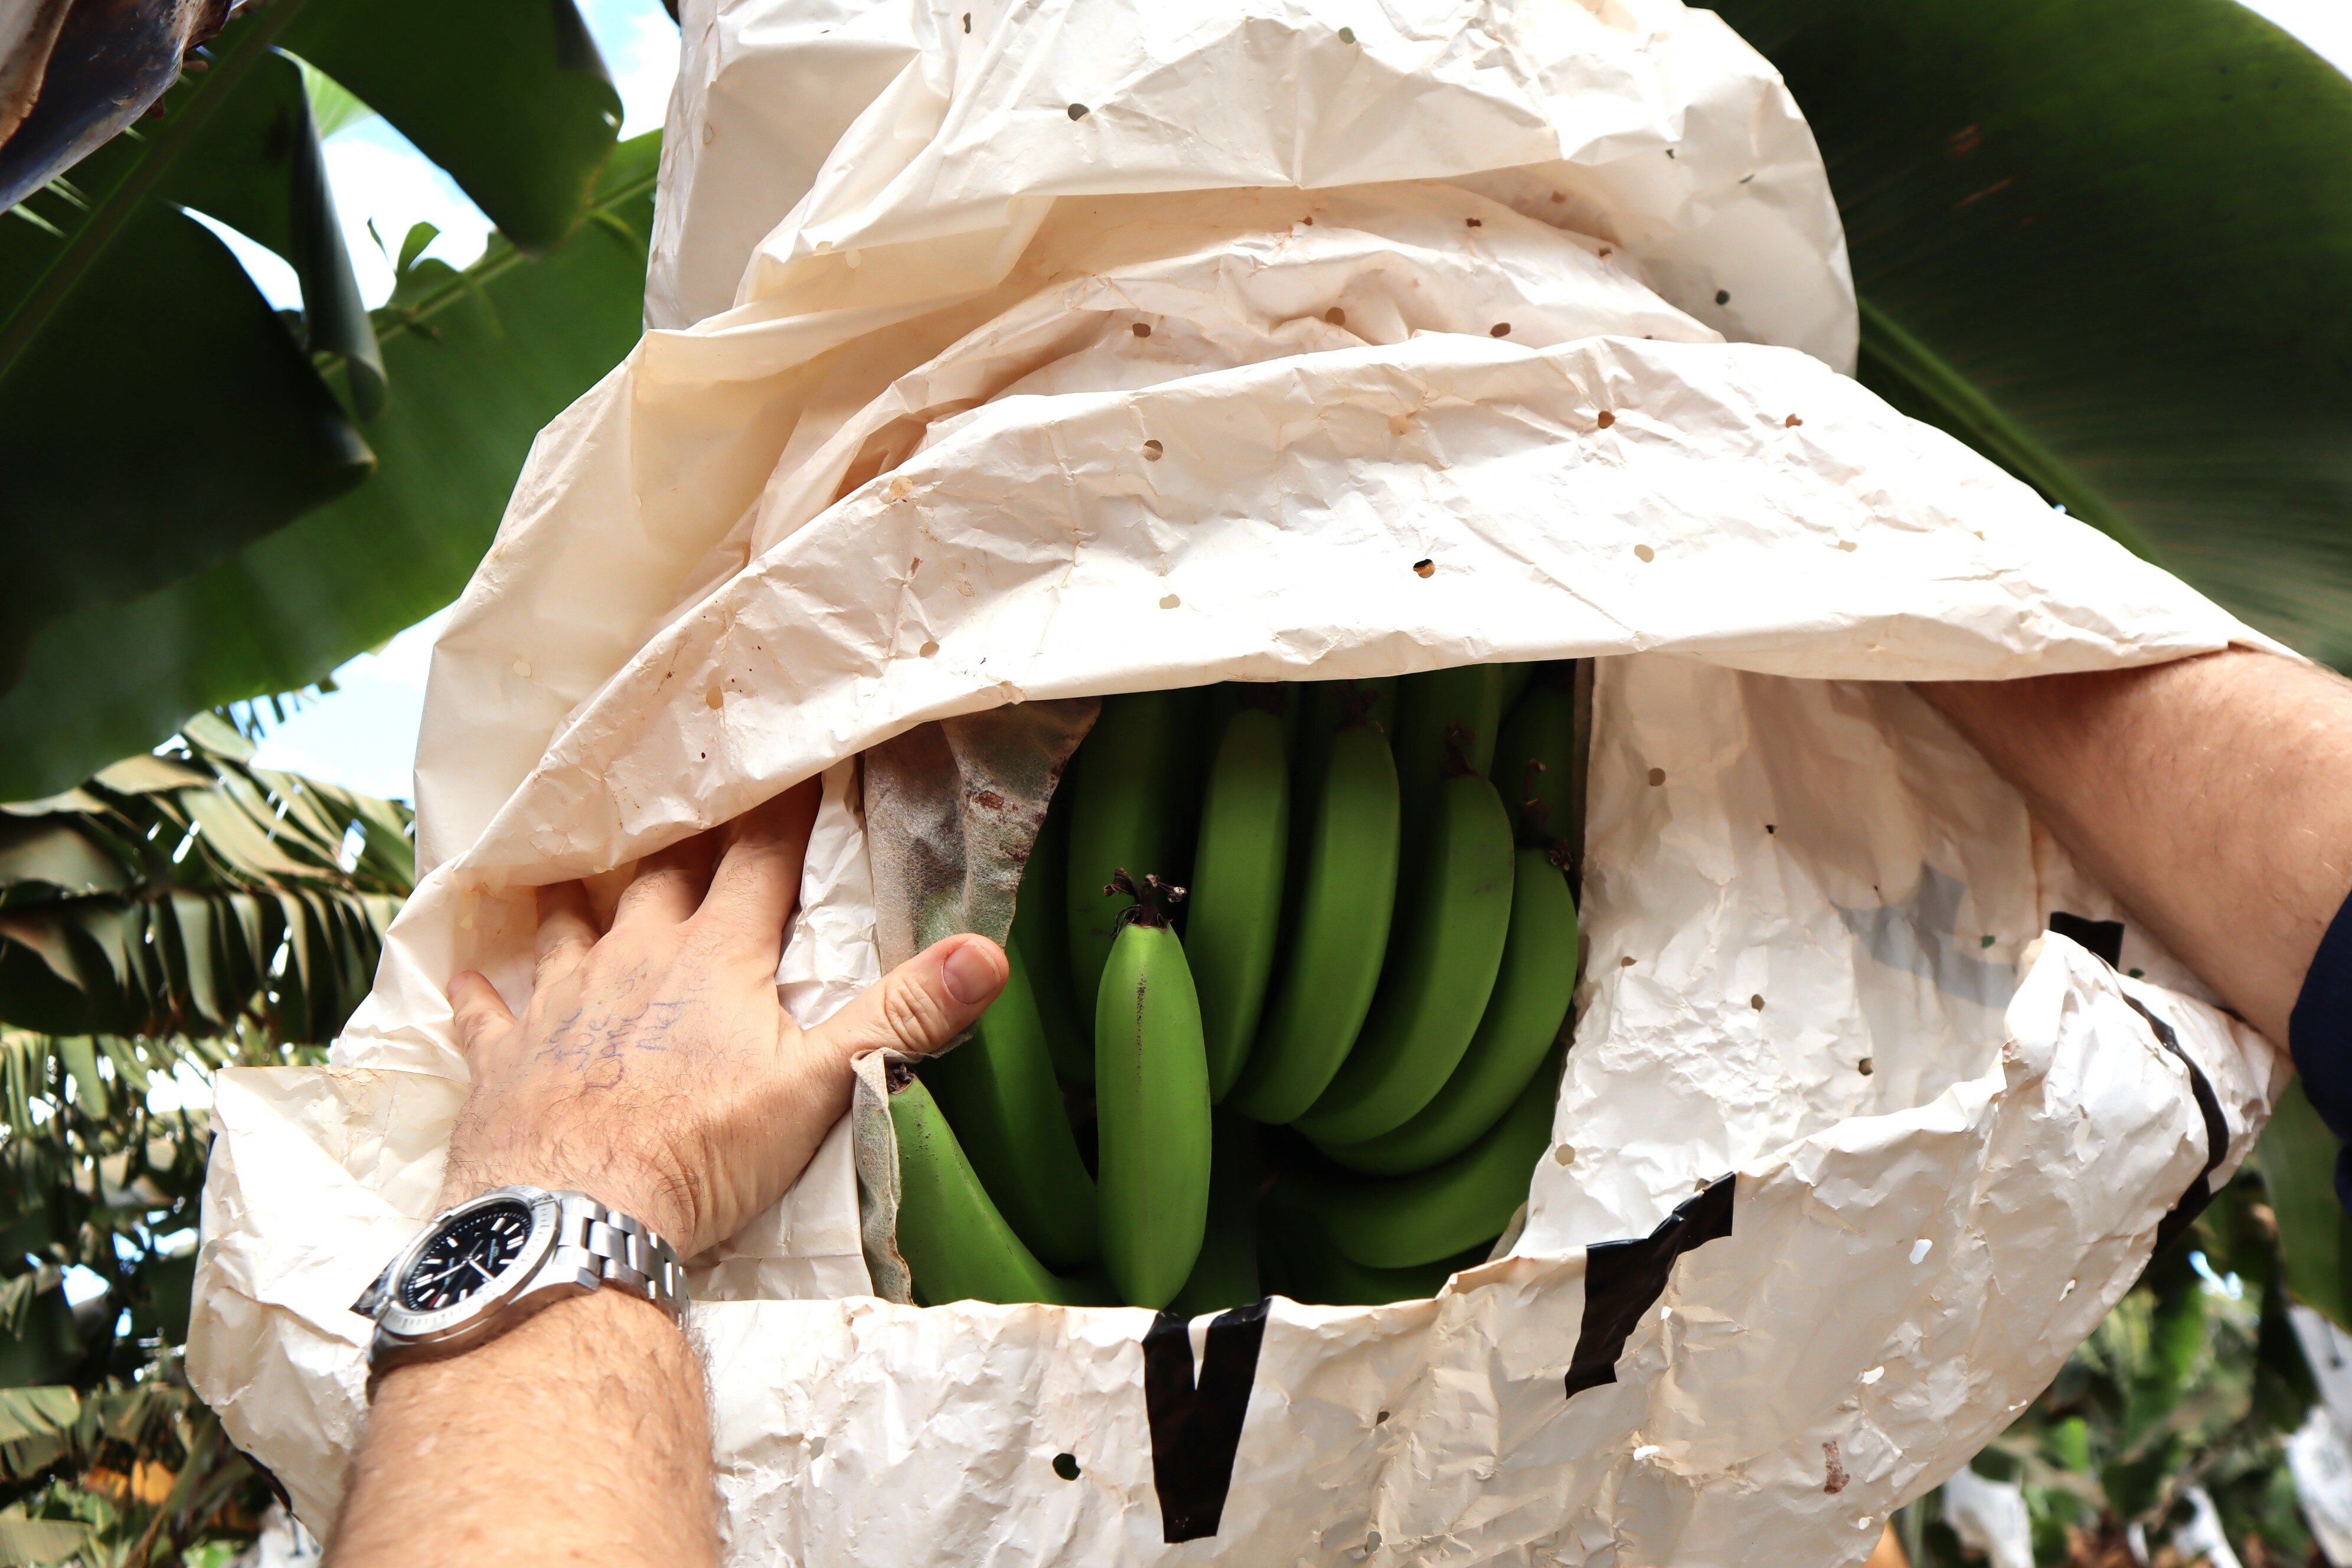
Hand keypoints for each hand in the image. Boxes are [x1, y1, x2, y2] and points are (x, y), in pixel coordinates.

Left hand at [438, 780, 1007, 1257]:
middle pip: (662, 878)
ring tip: (574, 868)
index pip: (759, 860)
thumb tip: (989, 953)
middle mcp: (635, 959)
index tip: (794, 764)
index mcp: (717, 958)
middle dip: (683, 838)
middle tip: (688, 803)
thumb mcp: (822, 1084)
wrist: (576, 1218)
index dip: (781, 811)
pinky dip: (480, 990)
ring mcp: (562, 1005)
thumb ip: (902, 1016)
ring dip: (577, 897)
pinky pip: (486, 1012)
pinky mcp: (505, 1060)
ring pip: (568, 926)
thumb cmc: (704, 1150)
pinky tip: (468, 974)